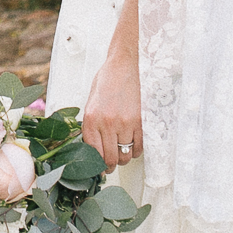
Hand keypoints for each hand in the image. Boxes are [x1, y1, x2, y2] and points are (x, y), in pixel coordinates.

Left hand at [81, 47, 141, 171]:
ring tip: (122, 151)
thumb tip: (94, 149)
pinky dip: (137, 150)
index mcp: (91, 119)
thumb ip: (92, 126)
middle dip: (110, 166)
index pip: (94, 154)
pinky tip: (133, 143)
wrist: (126, 64)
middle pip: (110, 159)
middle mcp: (107, 124)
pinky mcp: (141, 121)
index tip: (100, 168)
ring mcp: (125, 123)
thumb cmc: (107, 81)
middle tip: (111, 164)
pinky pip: (140, 146)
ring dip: (124, 157)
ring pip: (125, 155)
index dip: (98, 166)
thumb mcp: (91, 102)